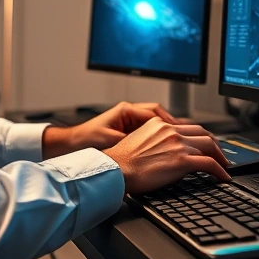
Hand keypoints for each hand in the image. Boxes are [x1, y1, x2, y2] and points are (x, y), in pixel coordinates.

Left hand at [41, 101, 178, 158]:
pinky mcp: (128, 132)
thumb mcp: (111, 140)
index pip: (155, 112)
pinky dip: (158, 138)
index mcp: (126, 111)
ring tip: (180, 141)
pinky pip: (149, 133)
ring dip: (167, 131)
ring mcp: (129, 122)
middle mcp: (129, 113)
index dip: (169, 122)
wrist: (71, 146)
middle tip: (187, 134)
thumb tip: (150, 146)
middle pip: (159, 116)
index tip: (180, 131)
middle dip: (173, 125)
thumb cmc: (87, 141)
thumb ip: (131, 141)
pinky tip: (166, 147)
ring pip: (156, 124)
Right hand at [102, 117, 231, 194]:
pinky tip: (223, 176)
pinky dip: (220, 170)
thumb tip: (165, 149)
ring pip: (209, 146)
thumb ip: (155, 139)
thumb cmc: (122, 161)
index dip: (202, 136)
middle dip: (215, 144)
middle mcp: (171, 131)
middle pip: (203, 133)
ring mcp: (178, 144)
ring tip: (223, 166)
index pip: (189, 127)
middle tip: (220, 155)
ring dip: (220, 157)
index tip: (206, 143)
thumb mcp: (138, 139)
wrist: (117, 170)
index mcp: (160, 124)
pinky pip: (209, 163)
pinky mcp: (182, 160)